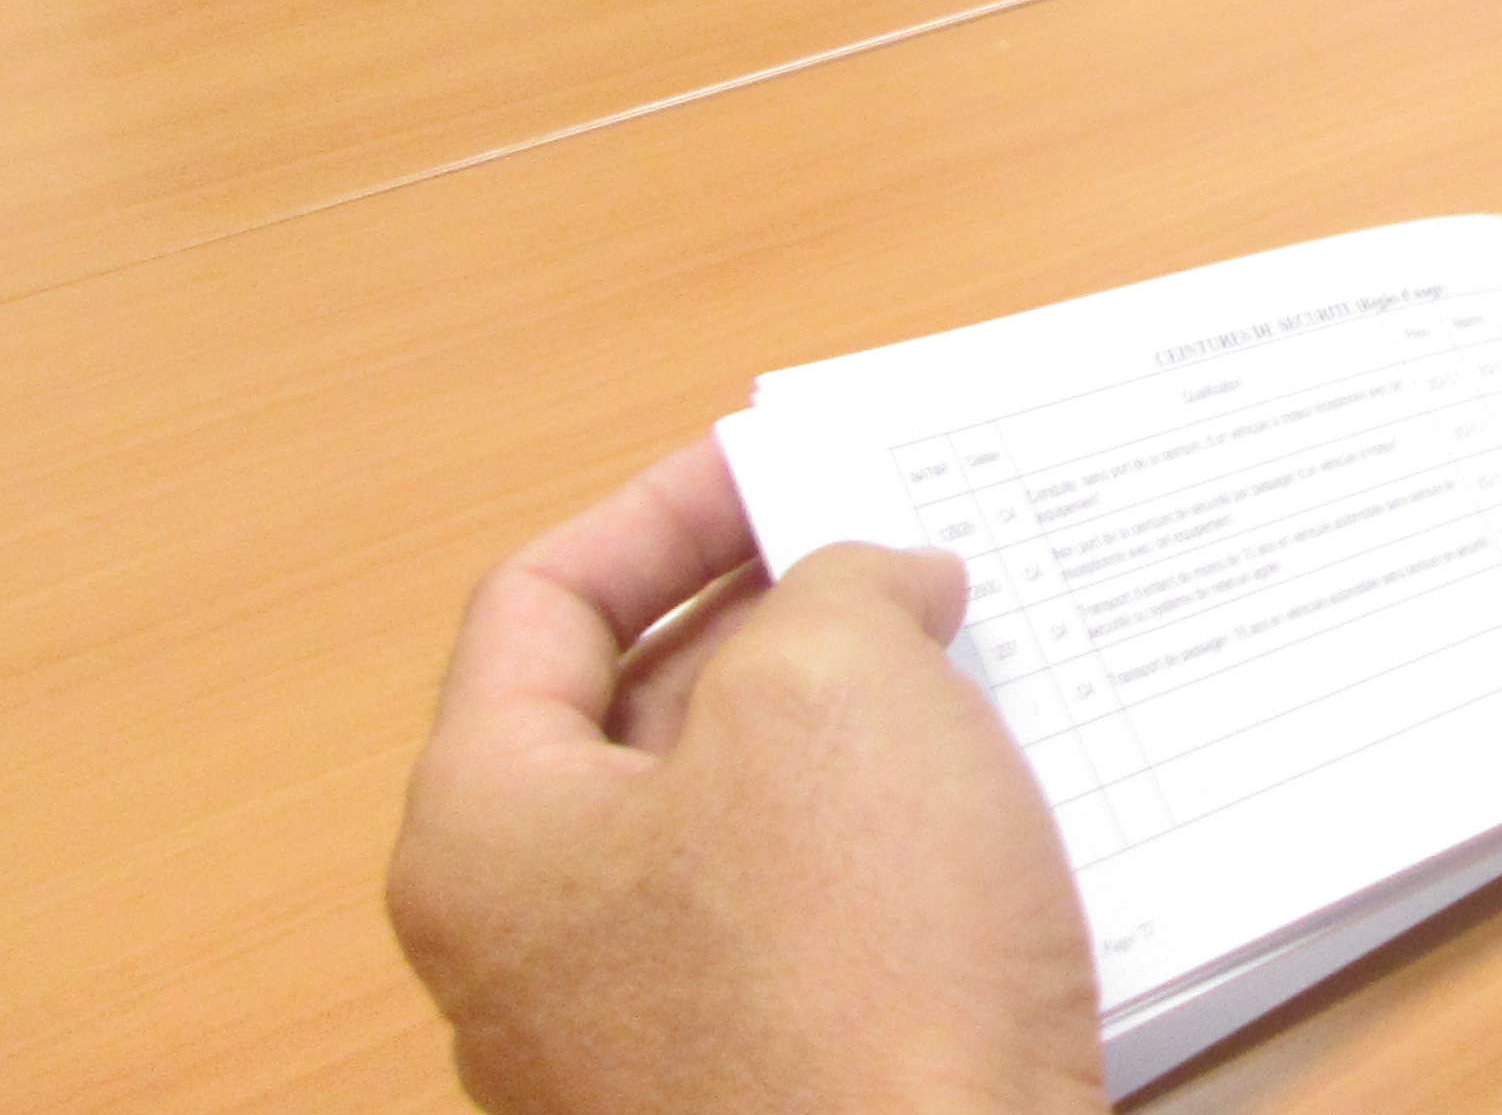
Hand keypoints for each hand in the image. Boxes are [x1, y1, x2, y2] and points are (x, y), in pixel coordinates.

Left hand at [389, 441, 1103, 1114]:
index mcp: (485, 837)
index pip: (535, 605)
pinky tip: (1004, 816)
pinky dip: (895, 847)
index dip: (668, 507)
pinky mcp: (760, 1097)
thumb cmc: (846, 961)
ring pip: (739, 825)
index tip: (800, 462)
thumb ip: (838, 586)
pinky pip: (813, 929)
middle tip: (916, 548)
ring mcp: (638, 1044)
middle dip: (781, 614)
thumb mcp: (836, 685)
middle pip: (635, 716)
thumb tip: (878, 593)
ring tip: (983, 663)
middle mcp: (526, 952)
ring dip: (856, 728)